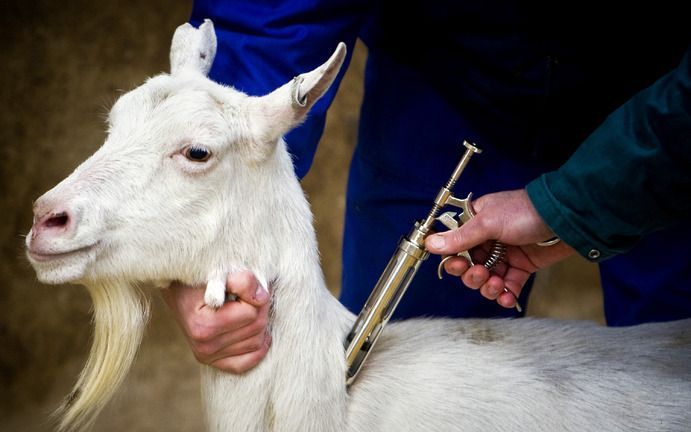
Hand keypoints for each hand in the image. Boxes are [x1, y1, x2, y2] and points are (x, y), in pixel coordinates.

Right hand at [162, 271, 270, 373]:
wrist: (178, 290)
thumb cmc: (201, 278)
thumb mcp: (218, 272)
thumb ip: (241, 281)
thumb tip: (261, 297)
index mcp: (203, 325)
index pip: (251, 312)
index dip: (255, 293)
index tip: (247, 282)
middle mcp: (204, 346)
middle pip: (256, 328)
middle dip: (260, 306)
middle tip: (252, 292)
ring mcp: (208, 356)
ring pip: (257, 342)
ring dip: (260, 322)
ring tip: (248, 306)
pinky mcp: (213, 362)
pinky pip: (246, 363)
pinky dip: (258, 349)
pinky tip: (256, 332)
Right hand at [425, 189, 574, 308]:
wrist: (565, 219)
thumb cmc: (526, 212)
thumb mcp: (488, 223)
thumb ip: (460, 237)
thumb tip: (430, 244)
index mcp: (475, 222)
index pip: (454, 244)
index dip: (452, 258)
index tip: (456, 265)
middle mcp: (487, 240)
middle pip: (468, 266)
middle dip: (471, 275)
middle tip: (480, 274)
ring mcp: (504, 255)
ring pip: (485, 279)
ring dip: (487, 287)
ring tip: (497, 284)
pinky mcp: (521, 267)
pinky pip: (507, 286)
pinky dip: (505, 294)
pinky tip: (507, 297)